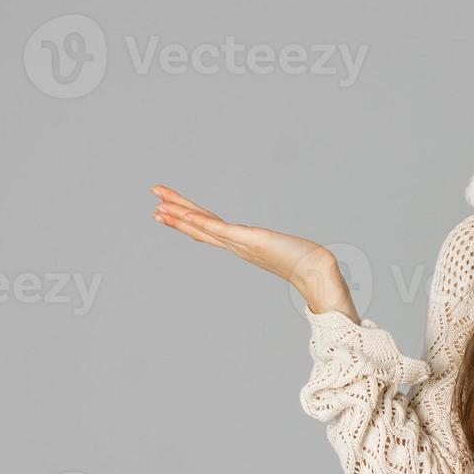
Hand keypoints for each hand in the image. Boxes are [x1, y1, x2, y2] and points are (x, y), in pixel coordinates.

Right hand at [150, 184, 358, 322]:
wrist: (320, 274)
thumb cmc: (310, 264)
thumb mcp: (287, 249)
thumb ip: (281, 248)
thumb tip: (291, 248)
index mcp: (243, 246)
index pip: (210, 230)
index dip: (189, 221)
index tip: (169, 211)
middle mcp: (238, 246)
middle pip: (200, 227)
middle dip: (176, 213)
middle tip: (154, 199)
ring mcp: (241, 244)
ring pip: (204, 226)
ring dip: (180, 215)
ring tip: (158, 203)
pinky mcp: (250, 240)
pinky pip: (219, 229)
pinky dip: (200, 221)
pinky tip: (184, 213)